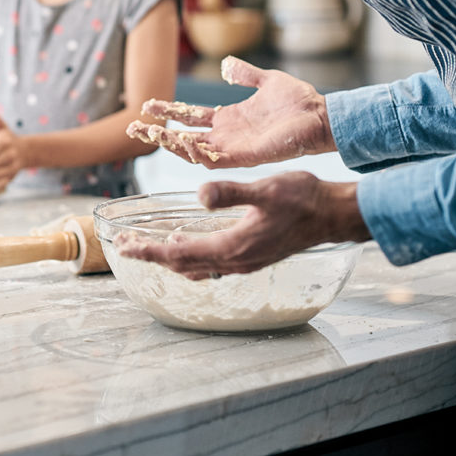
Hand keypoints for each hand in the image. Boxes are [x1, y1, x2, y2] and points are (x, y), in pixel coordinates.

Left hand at [114, 173, 368, 279]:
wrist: (332, 215)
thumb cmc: (302, 199)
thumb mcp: (264, 189)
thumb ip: (231, 193)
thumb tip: (199, 195)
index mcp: (232, 247)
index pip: (179, 254)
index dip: (149, 251)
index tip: (123, 247)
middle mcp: (235, 260)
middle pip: (182, 264)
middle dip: (152, 255)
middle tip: (125, 245)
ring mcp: (244, 261)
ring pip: (197, 266)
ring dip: (170, 257)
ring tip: (148, 246)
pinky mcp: (252, 255)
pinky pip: (212, 264)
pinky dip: (191, 256)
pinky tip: (186, 240)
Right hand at [130, 55, 333, 167]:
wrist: (321, 116)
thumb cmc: (299, 102)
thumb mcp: (266, 80)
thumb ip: (245, 73)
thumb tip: (226, 64)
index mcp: (229, 119)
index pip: (190, 117)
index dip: (169, 110)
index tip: (148, 102)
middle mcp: (227, 136)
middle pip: (183, 137)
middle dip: (157, 133)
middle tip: (133, 127)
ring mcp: (234, 148)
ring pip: (192, 150)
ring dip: (170, 143)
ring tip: (149, 133)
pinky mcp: (245, 156)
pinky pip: (214, 159)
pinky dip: (195, 153)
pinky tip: (179, 142)